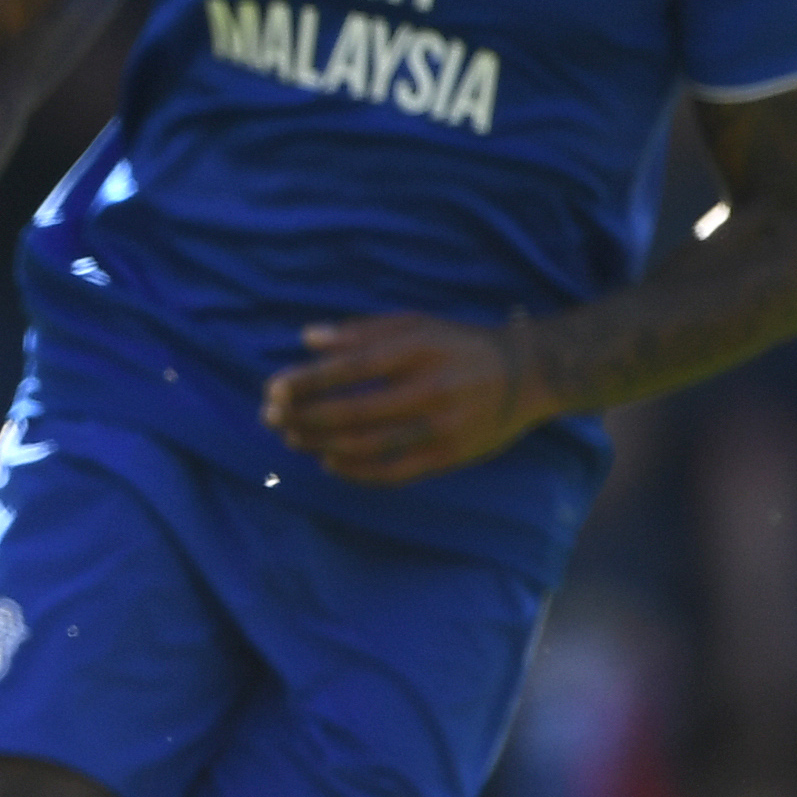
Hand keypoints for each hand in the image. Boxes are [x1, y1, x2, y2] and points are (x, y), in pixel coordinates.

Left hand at [262, 315, 548, 483]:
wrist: (526, 375)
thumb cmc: (458, 343)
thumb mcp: (415, 324)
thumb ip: (361, 331)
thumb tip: (307, 339)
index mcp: (419, 350)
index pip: (351, 368)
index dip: (308, 381)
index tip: (274, 389)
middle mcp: (430, 389)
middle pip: (353, 412)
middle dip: (304, 418)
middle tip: (271, 418)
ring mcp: (441, 427)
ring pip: (368, 446)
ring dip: (321, 445)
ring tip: (292, 438)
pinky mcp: (450, 457)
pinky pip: (394, 473)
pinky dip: (356, 471)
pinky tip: (329, 462)